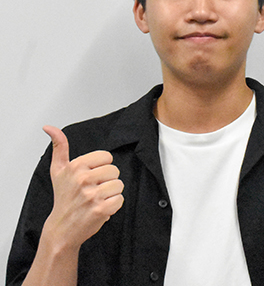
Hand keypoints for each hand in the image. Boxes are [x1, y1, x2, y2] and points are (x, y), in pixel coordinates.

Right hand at [42, 126, 123, 249]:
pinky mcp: (100, 209)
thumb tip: (49, 127)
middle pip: (115, 171)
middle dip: (107, 180)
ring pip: (119, 185)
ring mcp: (92, 195)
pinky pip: (120, 200)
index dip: (101, 167)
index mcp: (76, 166)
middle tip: (93, 190)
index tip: (90, 177)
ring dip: (111, 193)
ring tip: (97, 199)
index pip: (107, 157)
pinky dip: (114, 205)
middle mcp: (83, 179)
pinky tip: (101, 208)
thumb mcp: (58, 170)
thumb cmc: (63, 198)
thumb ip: (59, 146)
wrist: (61, 229)